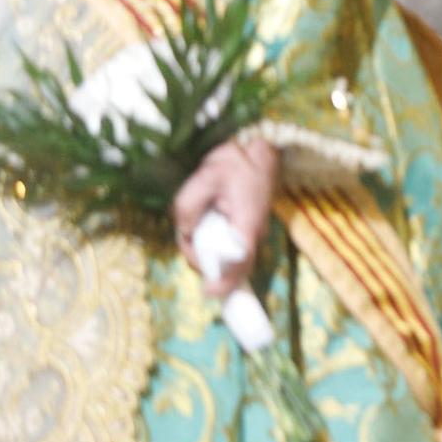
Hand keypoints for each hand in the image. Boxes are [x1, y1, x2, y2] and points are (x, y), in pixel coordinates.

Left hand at [172, 135, 278, 296]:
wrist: (257, 148)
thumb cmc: (236, 161)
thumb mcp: (206, 176)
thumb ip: (188, 205)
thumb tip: (184, 230)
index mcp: (246, 223)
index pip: (239, 262)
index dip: (225, 281)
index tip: (208, 292)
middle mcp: (252, 233)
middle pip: (230, 265)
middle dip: (204, 262)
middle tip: (186, 239)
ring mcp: (250, 232)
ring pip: (227, 256)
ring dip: (204, 249)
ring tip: (191, 226)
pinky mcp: (245, 228)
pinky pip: (228, 246)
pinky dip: (211, 243)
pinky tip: (201, 224)